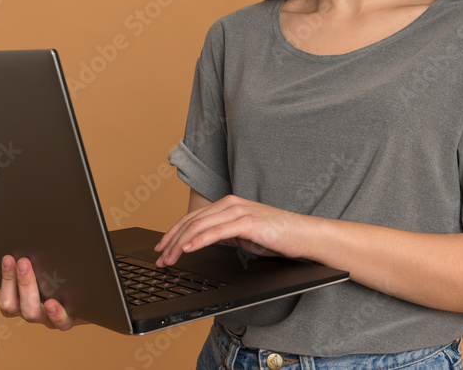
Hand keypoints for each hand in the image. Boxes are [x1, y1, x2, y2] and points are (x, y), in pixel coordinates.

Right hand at [0, 255, 86, 329]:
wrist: (89, 298)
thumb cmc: (63, 281)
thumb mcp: (47, 270)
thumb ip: (35, 262)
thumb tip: (29, 241)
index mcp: (22, 302)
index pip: (6, 297)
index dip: (6, 278)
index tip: (9, 258)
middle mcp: (32, 312)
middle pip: (13, 305)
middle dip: (18, 280)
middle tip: (23, 261)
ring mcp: (48, 319)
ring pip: (32, 313)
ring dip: (29, 291)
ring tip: (33, 274)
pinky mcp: (67, 320)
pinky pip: (60, 322)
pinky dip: (55, 313)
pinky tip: (52, 303)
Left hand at [153, 195, 309, 267]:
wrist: (303, 235)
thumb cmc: (276, 236)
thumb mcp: (242, 235)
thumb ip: (223, 234)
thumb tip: (202, 242)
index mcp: (227, 205)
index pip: (192, 218)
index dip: (173, 233)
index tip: (162, 249)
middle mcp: (230, 204)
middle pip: (191, 221)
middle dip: (171, 241)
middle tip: (160, 258)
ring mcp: (238, 211)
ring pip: (199, 226)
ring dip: (180, 243)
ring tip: (169, 258)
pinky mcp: (247, 221)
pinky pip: (217, 231)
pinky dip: (199, 240)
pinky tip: (188, 248)